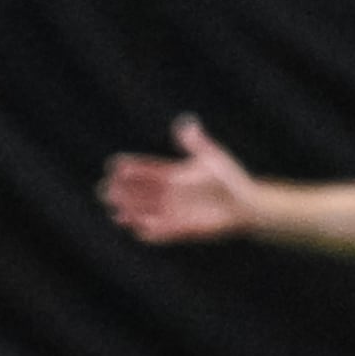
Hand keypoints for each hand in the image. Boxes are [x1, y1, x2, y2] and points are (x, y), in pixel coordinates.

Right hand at [99, 116, 260, 242]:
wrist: (247, 205)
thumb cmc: (231, 179)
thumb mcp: (212, 158)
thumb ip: (197, 143)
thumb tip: (186, 122)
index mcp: (170, 174)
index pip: (141, 170)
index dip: (127, 168)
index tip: (116, 166)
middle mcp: (166, 194)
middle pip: (135, 192)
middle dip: (119, 191)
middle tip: (107, 190)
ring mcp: (172, 211)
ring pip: (141, 212)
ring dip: (128, 213)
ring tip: (117, 212)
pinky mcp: (180, 228)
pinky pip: (159, 233)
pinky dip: (148, 231)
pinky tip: (139, 227)